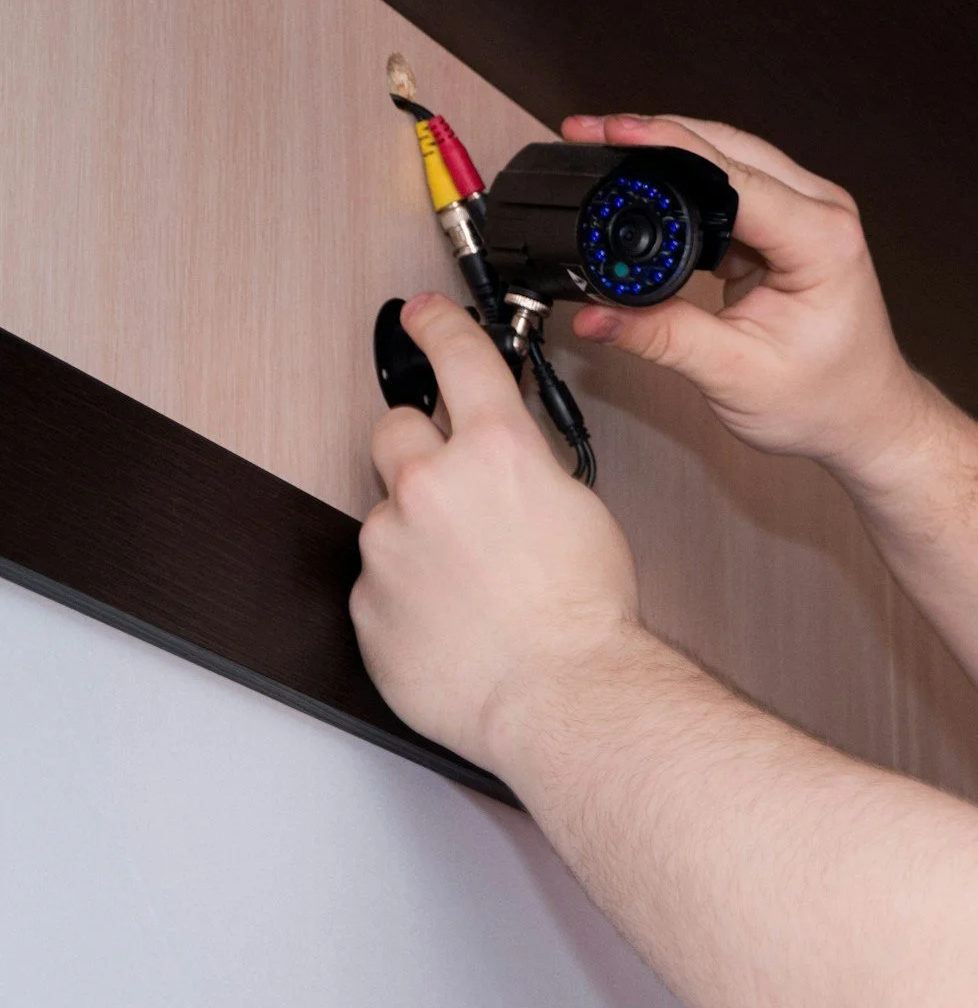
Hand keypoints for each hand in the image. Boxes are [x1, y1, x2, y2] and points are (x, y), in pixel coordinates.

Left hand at [352, 293, 644, 771]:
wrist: (559, 694)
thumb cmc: (583, 615)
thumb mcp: (579, 509)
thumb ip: (527, 469)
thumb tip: (505, 462)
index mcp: (496, 452)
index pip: (458, 358)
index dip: (437, 325)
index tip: (422, 314)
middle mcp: (430, 485)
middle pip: (395, 429)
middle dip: (420, 448)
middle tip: (456, 489)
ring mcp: (388, 543)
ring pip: (387, 513)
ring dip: (417, 532)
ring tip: (470, 583)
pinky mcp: (365, 599)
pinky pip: (378, 579)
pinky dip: (407, 592)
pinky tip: (452, 617)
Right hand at [560, 114, 936, 478]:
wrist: (865, 417)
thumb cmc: (826, 400)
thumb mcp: (735, 375)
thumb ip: (660, 338)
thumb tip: (596, 315)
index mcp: (823, 241)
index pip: (734, 177)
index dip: (667, 147)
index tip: (612, 132)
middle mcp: (823, 213)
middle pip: (729, 149)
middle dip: (656, 136)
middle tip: (591, 133)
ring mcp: (807, 214)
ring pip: (728, 161)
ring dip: (669, 157)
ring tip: (608, 155)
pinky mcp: (787, 225)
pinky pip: (730, 189)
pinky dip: (685, 188)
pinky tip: (647, 195)